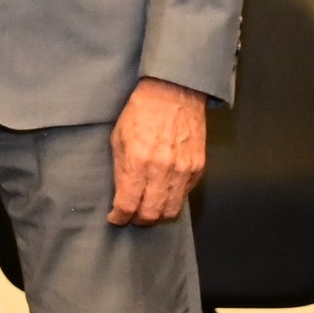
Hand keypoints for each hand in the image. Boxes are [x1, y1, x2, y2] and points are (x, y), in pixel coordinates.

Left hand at [109, 79, 207, 225]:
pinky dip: (173, 199)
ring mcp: (183, 170)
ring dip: (158, 215)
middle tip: (132, 216)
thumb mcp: (118, 138)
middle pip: (151, 214)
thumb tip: (121, 194)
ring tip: (149, 209)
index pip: (128, 205)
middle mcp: (161, 170)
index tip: (116, 218)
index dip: (119, 217)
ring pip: (171, 211)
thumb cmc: (142, 111)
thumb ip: (120, 170)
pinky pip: (185, 195)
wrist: (173, 92)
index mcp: (138, 162)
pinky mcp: (197, 167)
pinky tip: (165, 191)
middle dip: (138, 220)